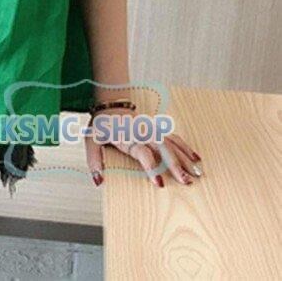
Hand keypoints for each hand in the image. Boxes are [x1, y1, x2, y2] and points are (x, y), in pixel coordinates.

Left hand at [84, 106, 203, 187]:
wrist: (108, 104)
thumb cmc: (100, 125)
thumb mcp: (91, 140)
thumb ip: (94, 161)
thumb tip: (99, 181)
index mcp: (127, 136)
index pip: (143, 153)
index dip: (152, 168)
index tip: (160, 184)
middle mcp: (142, 133)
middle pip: (163, 147)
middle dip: (176, 164)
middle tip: (186, 181)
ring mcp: (151, 130)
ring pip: (172, 142)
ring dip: (185, 157)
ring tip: (197, 173)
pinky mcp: (155, 130)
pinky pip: (173, 138)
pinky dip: (185, 147)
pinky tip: (196, 158)